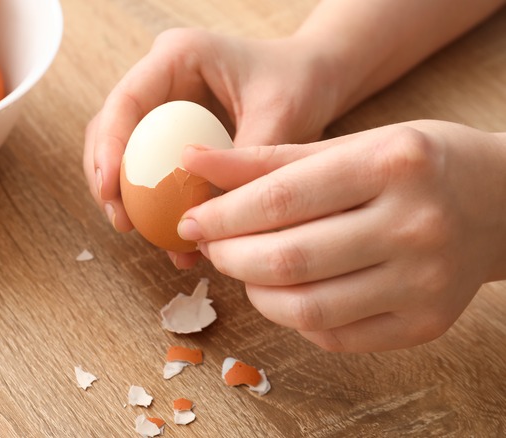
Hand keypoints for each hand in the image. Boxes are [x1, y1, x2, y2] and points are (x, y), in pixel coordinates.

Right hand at [83, 28, 342, 266]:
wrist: (314, 80)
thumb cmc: (299, 83)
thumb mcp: (280, 116)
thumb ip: (243, 159)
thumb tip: (207, 213)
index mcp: (178, 56)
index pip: (127, 100)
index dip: (109, 145)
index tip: (110, 190)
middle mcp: (160, 78)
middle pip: (110, 127)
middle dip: (107, 177)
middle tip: (121, 221)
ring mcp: (162, 105)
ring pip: (122, 150)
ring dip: (123, 193)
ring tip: (136, 232)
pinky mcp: (169, 132)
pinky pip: (148, 167)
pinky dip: (151, 201)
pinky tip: (167, 234)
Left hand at [177, 120, 505, 351]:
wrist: (501, 203)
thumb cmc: (414, 164)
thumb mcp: (348, 145)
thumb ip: (267, 159)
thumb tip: (191, 162)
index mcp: (392, 164)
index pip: (280, 200)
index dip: (221, 216)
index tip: (191, 220)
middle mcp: (415, 224)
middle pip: (289, 259)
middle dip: (230, 257)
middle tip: (212, 246)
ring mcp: (425, 281)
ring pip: (306, 307)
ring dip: (256, 292)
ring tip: (245, 269)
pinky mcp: (426, 323)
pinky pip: (335, 335)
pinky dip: (294, 317)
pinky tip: (287, 292)